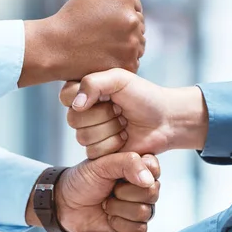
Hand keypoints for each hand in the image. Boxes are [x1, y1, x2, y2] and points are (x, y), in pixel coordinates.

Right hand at [20, 0, 144, 86]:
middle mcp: (132, 19)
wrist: (54, 47)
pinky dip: (122, 64)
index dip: (121, 18)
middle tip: (104, 40)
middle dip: (126, 33)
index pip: (136, 8)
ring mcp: (132, 43)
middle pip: (139, 27)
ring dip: (127, 49)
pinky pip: (133, 63)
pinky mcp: (129, 64)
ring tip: (103, 51)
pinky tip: (106, 62)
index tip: (106, 26)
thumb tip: (132, 4)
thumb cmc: (70, 21)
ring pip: (138, 46)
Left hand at [26, 153, 159, 231]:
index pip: (154, 169)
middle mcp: (142, 188)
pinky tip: (109, 219)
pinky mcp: (133, 229)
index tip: (120, 174)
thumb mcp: (101, 164)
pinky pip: (138, 230)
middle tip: (109, 190)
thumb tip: (149, 180)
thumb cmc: (82, 180)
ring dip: (119, 209)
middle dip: (125, 193)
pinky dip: (120, 225)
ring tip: (105, 204)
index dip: (140, 173)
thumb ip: (128, 163)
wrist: (65, 204)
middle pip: (152, 193)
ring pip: (145, 212)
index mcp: (138, 168)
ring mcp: (139, 208)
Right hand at [59, 68, 208, 158]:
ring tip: (124, 123)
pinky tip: (125, 137)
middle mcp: (84, 112)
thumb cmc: (144, 96)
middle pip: (73, 119)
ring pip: (83, 136)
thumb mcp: (119, 79)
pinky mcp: (99, 152)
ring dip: (110, 130)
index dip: (85, 97)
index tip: (108, 94)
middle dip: (103, 115)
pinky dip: (113, 144)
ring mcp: (91, 132)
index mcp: (85, 91)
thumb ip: (93, 83)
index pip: (66, 96)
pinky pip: (93, 152)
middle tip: (120, 110)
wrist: (165, 120)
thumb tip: (76, 105)